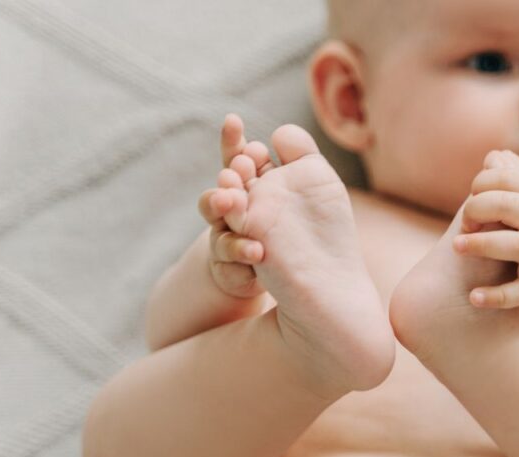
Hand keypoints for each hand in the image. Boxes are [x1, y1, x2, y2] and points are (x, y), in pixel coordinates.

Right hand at [198, 114, 276, 298]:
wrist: (294, 272)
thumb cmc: (293, 220)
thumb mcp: (300, 186)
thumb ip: (293, 158)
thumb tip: (281, 134)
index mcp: (247, 188)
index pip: (235, 161)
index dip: (232, 142)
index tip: (234, 121)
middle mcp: (230, 214)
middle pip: (217, 197)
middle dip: (224, 186)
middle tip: (233, 174)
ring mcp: (228, 242)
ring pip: (220, 233)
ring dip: (226, 223)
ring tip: (235, 211)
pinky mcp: (233, 272)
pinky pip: (231, 268)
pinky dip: (242, 261)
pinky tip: (258, 254)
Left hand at [453, 150, 518, 308]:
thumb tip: (493, 157)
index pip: (512, 178)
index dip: (484, 183)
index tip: (473, 196)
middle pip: (511, 205)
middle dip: (478, 208)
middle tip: (464, 222)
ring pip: (517, 245)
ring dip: (483, 245)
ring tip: (457, 246)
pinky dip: (498, 296)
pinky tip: (474, 298)